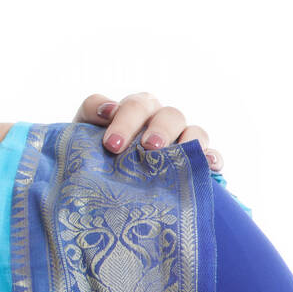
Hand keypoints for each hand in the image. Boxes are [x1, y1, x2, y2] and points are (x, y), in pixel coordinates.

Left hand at [75, 92, 223, 170]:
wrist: (100, 186)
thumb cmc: (91, 155)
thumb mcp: (81, 135)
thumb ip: (89, 115)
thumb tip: (106, 109)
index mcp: (135, 111)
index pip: (134, 106)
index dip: (124, 119)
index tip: (111, 144)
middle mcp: (160, 121)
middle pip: (168, 115)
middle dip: (158, 129)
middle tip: (147, 147)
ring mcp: (181, 141)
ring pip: (194, 130)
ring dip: (187, 140)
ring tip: (177, 155)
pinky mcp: (195, 162)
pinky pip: (210, 155)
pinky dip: (211, 158)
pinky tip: (208, 166)